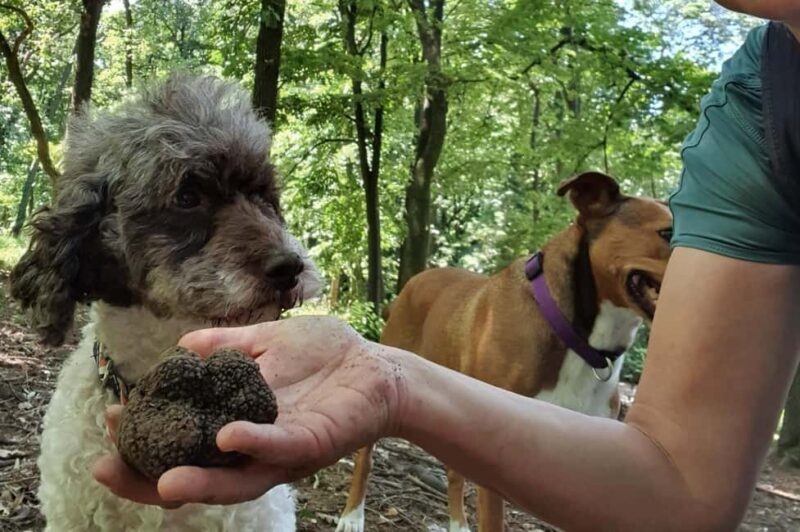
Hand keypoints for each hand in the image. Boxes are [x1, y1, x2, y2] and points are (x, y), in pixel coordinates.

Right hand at [92, 316, 409, 505]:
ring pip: (235, 478)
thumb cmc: (325, 358)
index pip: (183, 442)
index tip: (109, 421)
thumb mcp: (267, 344)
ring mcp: (283, 451)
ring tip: (160, 482)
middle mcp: (254, 449)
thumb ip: (227, 347)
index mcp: (238, 425)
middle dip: (151, 478)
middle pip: (197, 474)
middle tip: (108, 467)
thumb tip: (182, 345)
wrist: (377, 366)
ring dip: (197, 482)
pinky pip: (279, 448)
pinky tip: (225, 436)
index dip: (145, 439)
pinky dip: (252, 444)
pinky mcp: (313, 443)